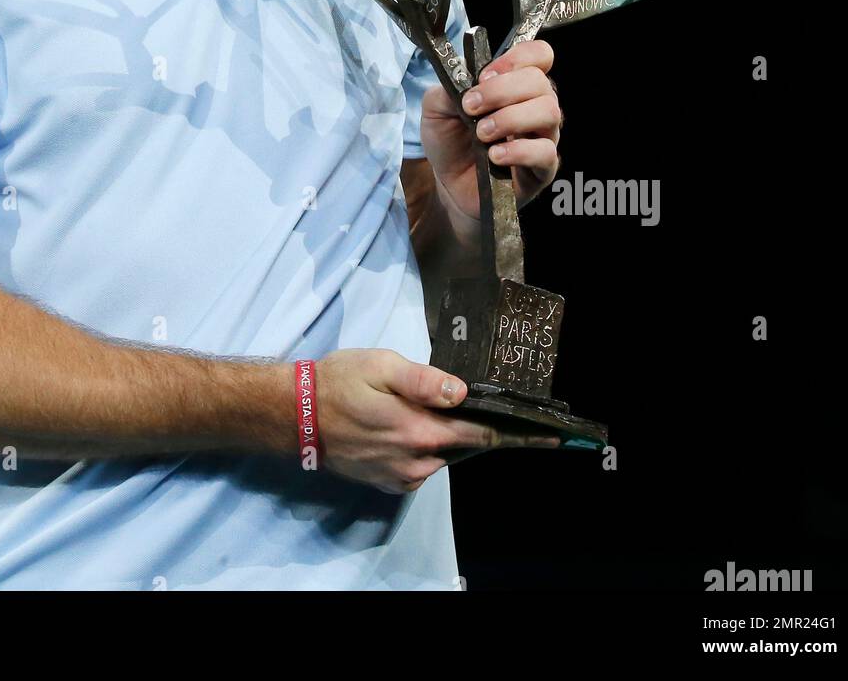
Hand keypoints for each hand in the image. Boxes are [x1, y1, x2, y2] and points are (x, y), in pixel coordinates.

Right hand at [315, 349, 560, 493]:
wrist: (296, 414)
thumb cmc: (339, 380)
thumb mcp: (381, 365)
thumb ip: (424, 380)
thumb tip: (461, 393)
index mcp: (417, 430)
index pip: (479, 436)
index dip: (516, 435)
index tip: (551, 437)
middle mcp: (415, 461)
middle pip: (464, 448)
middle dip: (482, 431)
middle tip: (500, 412)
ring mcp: (401, 476)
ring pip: (442, 457)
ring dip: (450, 438)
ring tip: (443, 411)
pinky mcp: (387, 483)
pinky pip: (422, 466)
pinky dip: (428, 448)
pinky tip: (414, 425)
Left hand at [419, 39, 562, 215]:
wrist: (449, 185)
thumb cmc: (450, 141)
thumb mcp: (436, 108)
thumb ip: (449, 87)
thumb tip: (465, 79)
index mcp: (515, 83)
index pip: (539, 54)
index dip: (516, 58)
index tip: (485, 75)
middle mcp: (536, 105)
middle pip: (540, 81)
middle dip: (502, 90)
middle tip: (471, 107)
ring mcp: (544, 136)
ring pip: (550, 112)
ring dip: (510, 118)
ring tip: (482, 133)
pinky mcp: (543, 168)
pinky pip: (546, 152)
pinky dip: (518, 151)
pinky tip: (494, 156)